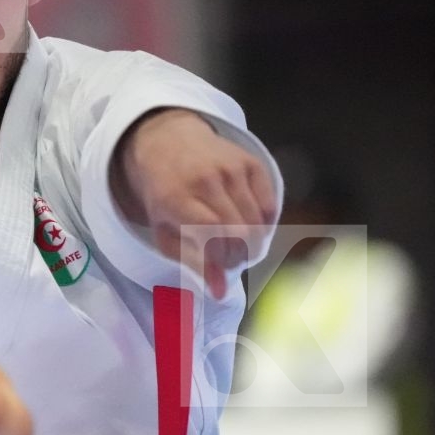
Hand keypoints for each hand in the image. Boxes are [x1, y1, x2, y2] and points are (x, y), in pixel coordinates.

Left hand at [111, 108, 278, 299]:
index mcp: (176, 197)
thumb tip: (220, 292)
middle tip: (231, 258)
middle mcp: (206, 179)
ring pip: (257, 222)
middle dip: (240, 255)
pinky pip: (269, 205)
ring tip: (238, 243)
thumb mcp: (165, 231)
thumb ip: (192, 262)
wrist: (170, 142)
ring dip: (253, 242)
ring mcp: (231, 168)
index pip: (212, 234)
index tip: (221, 266)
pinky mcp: (251, 162)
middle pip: (240, 231)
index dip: (223, 257)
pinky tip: (249, 223)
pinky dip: (264, 223)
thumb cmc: (165, 195)